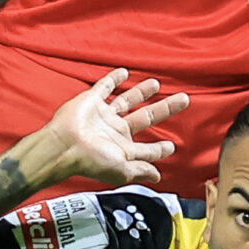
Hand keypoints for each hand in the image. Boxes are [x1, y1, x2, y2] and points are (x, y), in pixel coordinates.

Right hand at [29, 70, 188, 187]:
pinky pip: (104, 87)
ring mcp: (104, 115)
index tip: (172, 147)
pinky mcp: (91, 101)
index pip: (147, 149)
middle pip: (146, 118)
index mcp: (123, 149)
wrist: (65, 146)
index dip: (160, 149)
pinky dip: (114, 79)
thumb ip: (141, 170)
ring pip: (128, 100)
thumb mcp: (122, 170)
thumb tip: (157, 176)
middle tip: (183, 100)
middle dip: (165, 109)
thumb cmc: (91, 160)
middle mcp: (115, 131)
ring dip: (142, 92)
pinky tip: (124, 72)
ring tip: (157, 83)